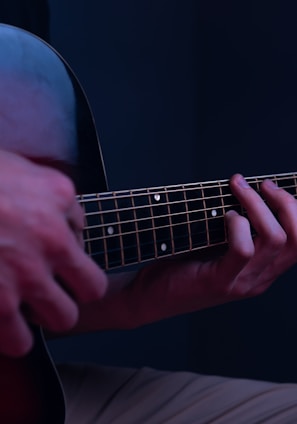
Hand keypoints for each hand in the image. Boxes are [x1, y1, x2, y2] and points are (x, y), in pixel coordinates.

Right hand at [0, 150, 106, 356]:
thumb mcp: (14, 165)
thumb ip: (44, 187)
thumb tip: (64, 214)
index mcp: (57, 197)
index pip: (83, 232)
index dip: (66, 243)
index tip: (49, 249)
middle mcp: (51, 238)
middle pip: (92, 286)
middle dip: (74, 289)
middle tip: (53, 285)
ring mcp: (26, 273)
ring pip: (64, 317)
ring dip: (48, 315)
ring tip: (27, 306)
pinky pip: (20, 340)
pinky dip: (13, 336)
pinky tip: (2, 322)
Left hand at [75, 174, 296, 330]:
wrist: (150, 298)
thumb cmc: (182, 266)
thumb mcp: (217, 247)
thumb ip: (237, 231)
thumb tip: (246, 193)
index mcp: (262, 271)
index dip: (295, 210)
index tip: (272, 188)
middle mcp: (259, 280)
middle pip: (295, 238)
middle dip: (284, 202)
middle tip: (261, 184)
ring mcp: (241, 284)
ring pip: (273, 239)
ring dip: (256, 205)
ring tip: (238, 190)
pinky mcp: (219, 282)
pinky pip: (243, 249)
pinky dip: (237, 225)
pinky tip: (224, 217)